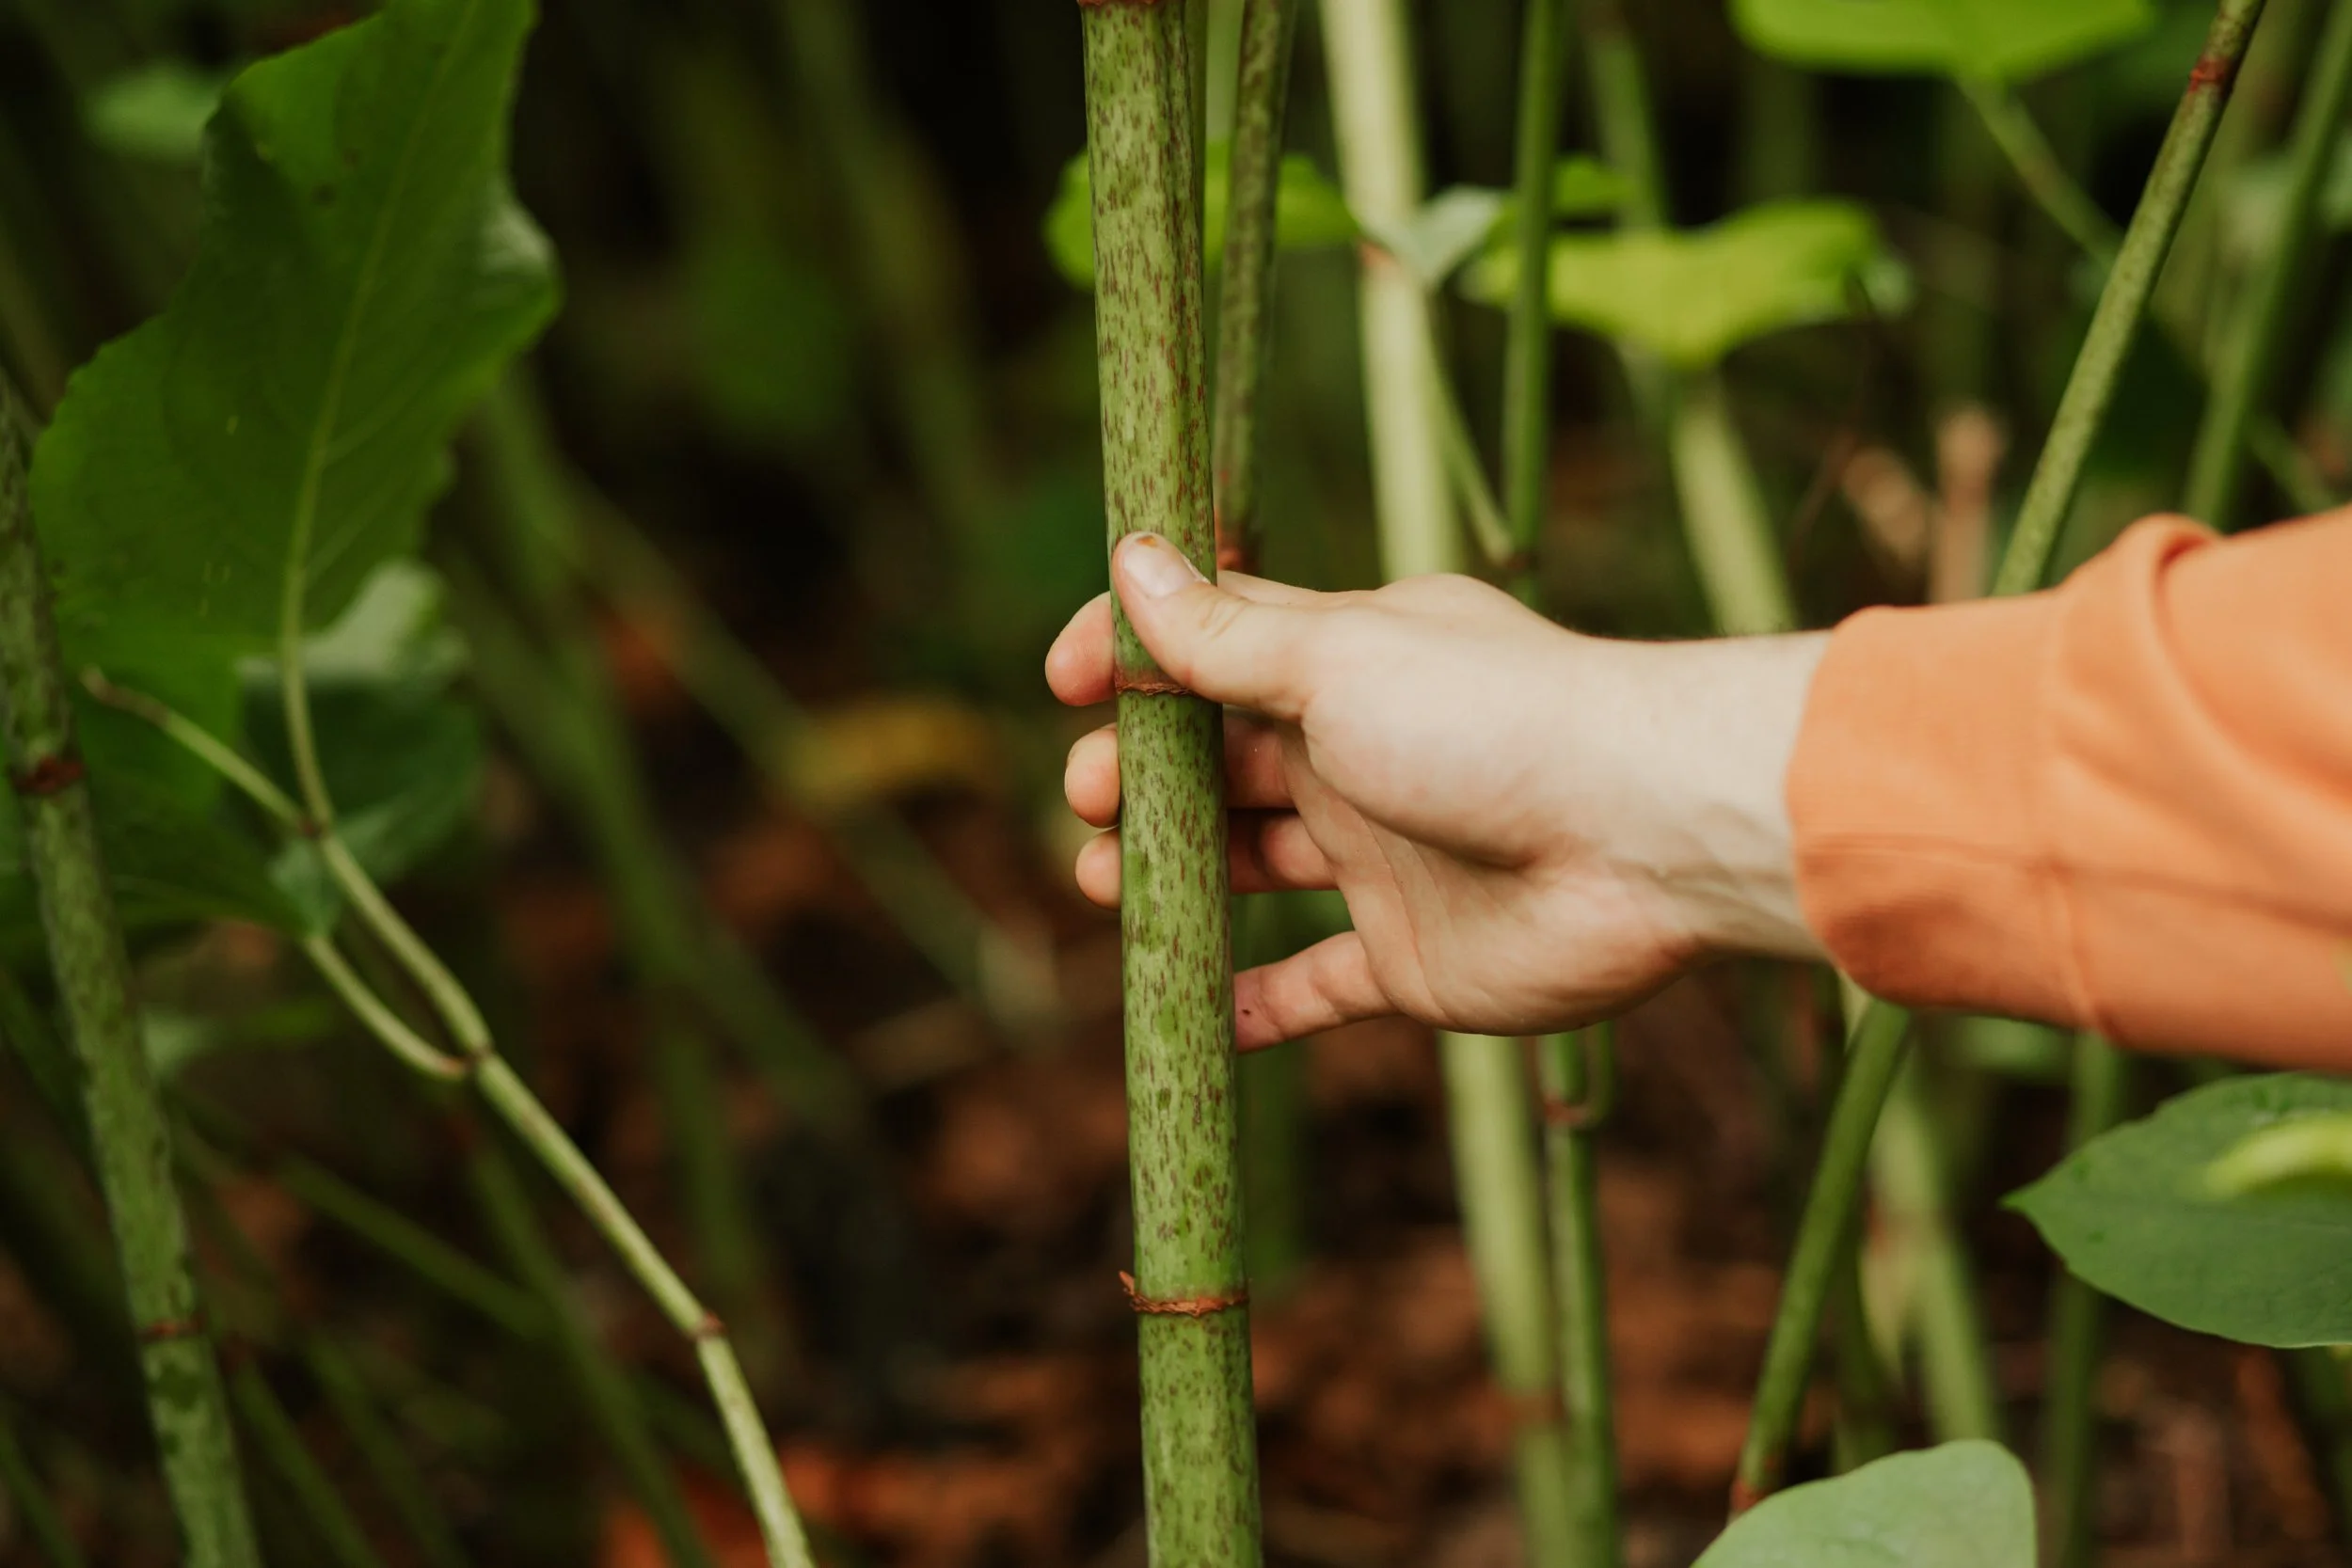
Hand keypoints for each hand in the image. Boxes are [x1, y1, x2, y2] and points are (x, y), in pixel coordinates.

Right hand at [1046, 533, 1831, 1050]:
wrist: (1645, 837)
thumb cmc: (1494, 723)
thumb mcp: (1337, 661)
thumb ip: (1227, 635)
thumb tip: (1133, 557)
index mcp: (1345, 662)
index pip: (1213, 643)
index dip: (1131, 654)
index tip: (1064, 680)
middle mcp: (1360, 755)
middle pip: (1217, 763)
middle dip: (1138, 778)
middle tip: (1093, 803)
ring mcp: (1384, 859)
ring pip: (1249, 867)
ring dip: (1171, 878)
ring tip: (1108, 889)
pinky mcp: (1411, 958)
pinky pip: (1316, 985)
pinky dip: (1256, 1003)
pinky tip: (1196, 1010)